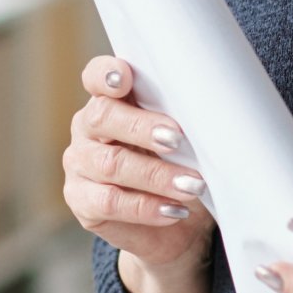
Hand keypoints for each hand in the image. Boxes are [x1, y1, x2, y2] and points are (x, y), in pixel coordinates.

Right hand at [64, 56, 214, 292]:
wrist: (176, 219)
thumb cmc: (180, 163)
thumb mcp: (184, 135)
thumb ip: (183, 117)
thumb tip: (212, 112)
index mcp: (110, 100)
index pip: (97, 77)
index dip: (107, 73)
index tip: (126, 77)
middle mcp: (88, 128)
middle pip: (103, 117)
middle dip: (142, 127)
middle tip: (178, 139)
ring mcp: (80, 165)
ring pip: (111, 164)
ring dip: (156, 175)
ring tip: (192, 185)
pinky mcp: (83, 202)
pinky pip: (110, 202)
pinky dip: (146, 207)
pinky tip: (174, 210)